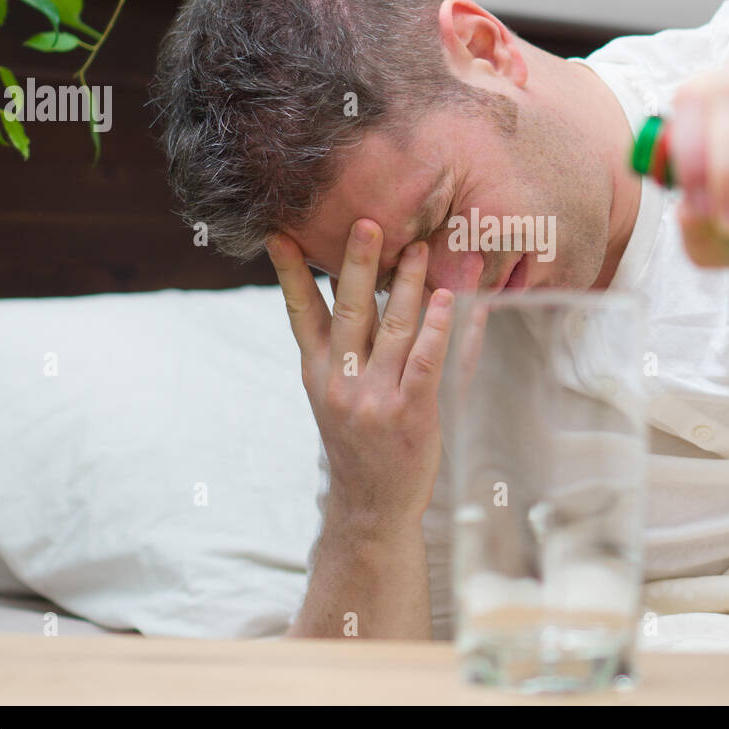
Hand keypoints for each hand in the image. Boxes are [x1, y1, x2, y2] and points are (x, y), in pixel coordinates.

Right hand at [266, 220, 454, 537]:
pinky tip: (449, 298)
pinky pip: (427, 360)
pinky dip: (438, 327)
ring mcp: (374, 398)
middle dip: (357, 263)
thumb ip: (339, 348)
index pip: (300, 313)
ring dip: (410, 284)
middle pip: (349, 310)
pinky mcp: (410, 413)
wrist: (372, 506)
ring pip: (393, 327)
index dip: (291, 273)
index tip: (280, 234)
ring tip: (421, 247)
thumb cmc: (360, 442)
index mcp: (317, 372)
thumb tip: (350, 293)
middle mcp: (340, 381)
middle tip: (368, 222)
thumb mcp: (332, 395)